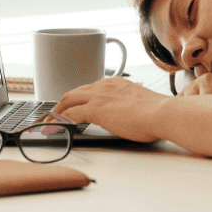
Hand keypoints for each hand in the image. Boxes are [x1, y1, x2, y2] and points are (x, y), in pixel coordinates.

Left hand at [51, 77, 167, 142]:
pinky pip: (69, 114)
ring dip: (56, 112)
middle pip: (74, 92)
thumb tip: (126, 115)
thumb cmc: (158, 112)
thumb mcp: (139, 104)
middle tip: (54, 114)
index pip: (90, 89)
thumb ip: (128, 106)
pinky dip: (59, 121)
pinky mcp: (95, 109)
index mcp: (116, 83)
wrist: (163, 113)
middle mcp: (105, 86)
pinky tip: (55, 128)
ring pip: (68, 100)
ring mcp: (99, 96)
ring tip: (48, 123)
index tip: (74, 107)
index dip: (79, 99)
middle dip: (62, 103)